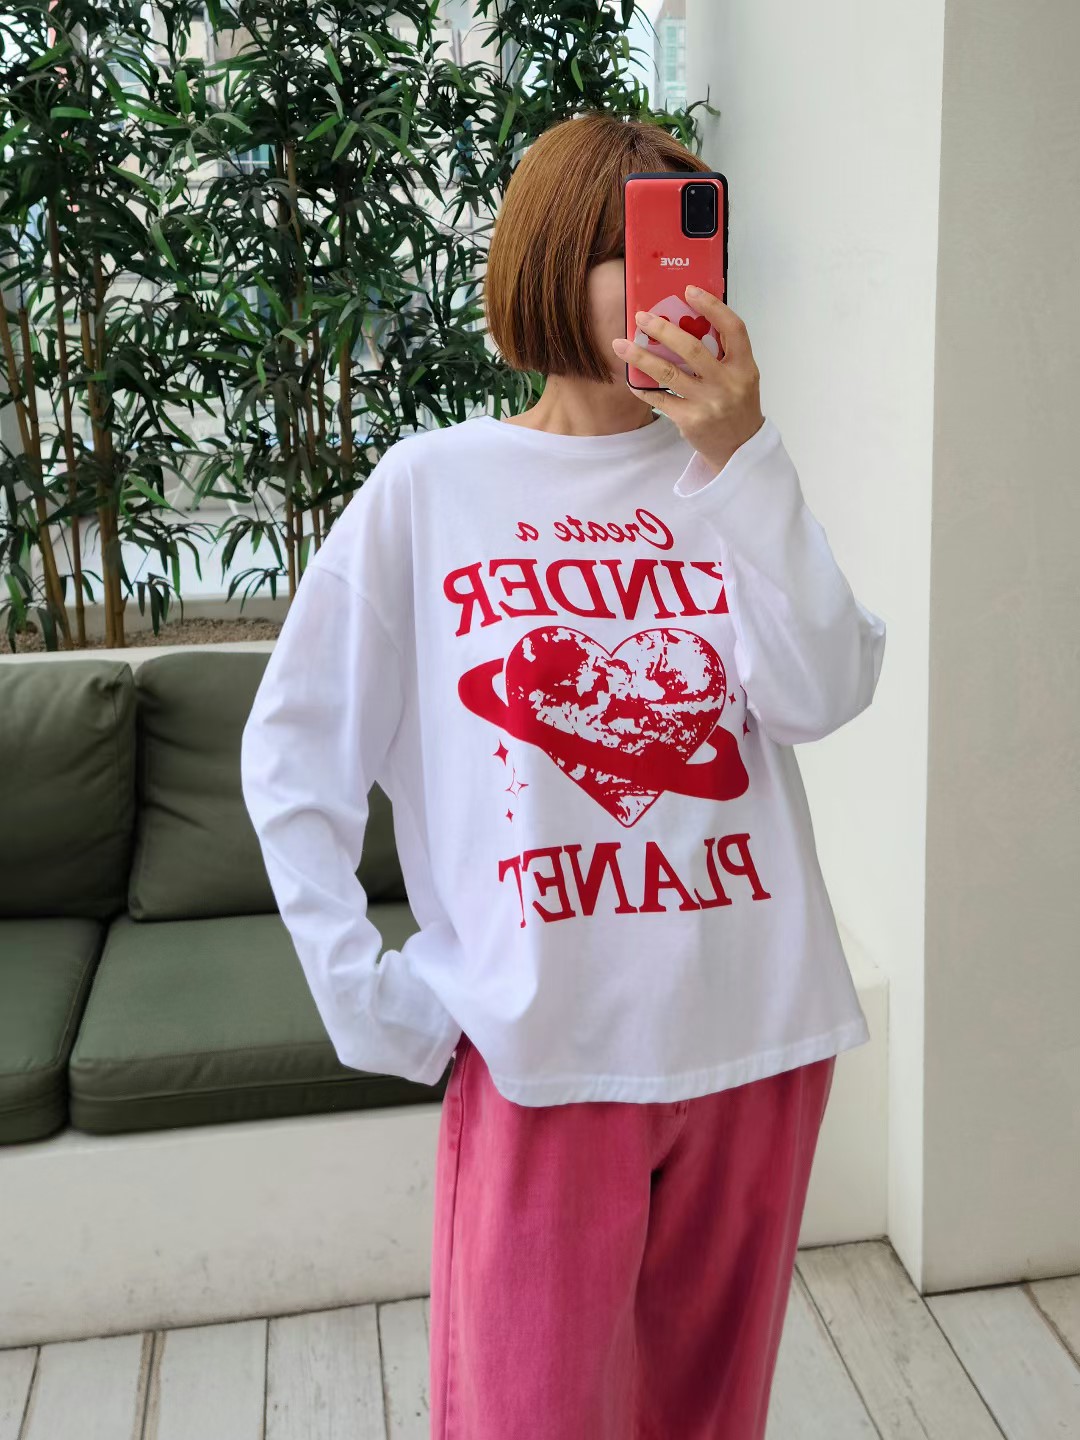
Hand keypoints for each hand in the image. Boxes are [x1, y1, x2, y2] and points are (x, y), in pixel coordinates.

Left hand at [611, 285, 765, 475]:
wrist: (739, 449)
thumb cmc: (736, 406)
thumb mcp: (740, 377)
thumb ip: (721, 353)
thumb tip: (686, 322)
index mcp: (744, 366)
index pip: (733, 328)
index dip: (712, 306)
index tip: (689, 290)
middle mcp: (727, 383)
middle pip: (691, 349)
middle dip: (662, 330)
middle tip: (642, 317)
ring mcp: (708, 403)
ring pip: (669, 373)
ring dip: (641, 357)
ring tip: (621, 344)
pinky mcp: (690, 420)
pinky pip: (660, 399)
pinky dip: (643, 388)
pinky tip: (631, 379)